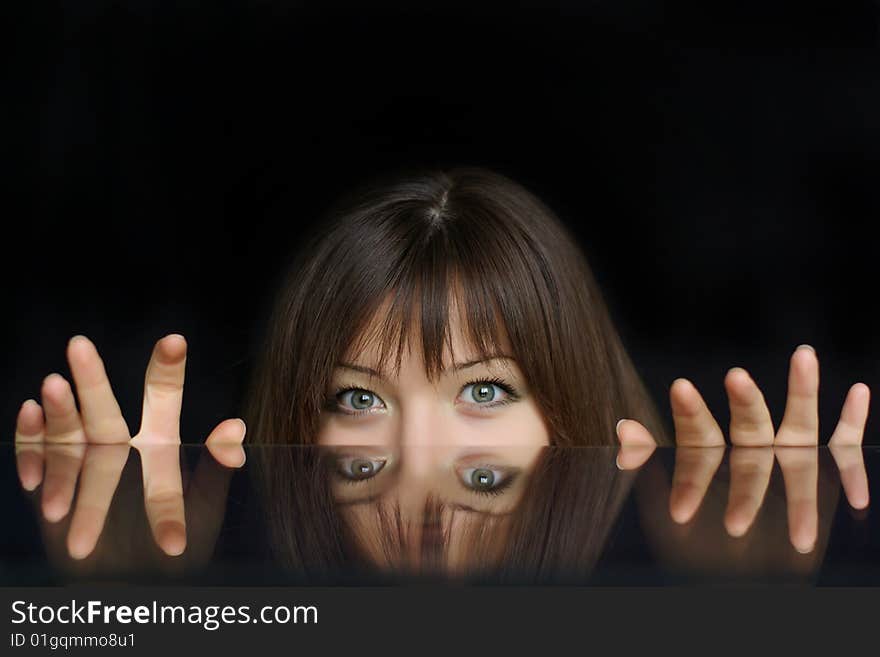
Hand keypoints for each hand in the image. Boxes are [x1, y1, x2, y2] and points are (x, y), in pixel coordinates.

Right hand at [14, 334, 246, 558]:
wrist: (141, 590)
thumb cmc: (183, 547)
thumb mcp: (207, 507)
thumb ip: (217, 467)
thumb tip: (235, 428)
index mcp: (159, 446)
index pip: (162, 401)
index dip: (167, 371)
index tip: (174, 341)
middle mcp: (119, 450)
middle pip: (104, 412)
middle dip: (93, 381)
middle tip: (80, 345)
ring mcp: (84, 471)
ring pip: (68, 435)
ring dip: (58, 414)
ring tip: (50, 388)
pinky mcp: (53, 494)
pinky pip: (38, 464)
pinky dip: (30, 448)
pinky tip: (28, 419)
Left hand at [613, 345, 870, 551]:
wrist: (729, 571)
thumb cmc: (689, 540)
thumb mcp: (658, 507)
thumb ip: (644, 463)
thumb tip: (628, 431)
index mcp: (707, 458)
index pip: (697, 433)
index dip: (690, 416)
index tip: (682, 391)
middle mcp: (747, 454)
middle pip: (749, 425)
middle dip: (744, 403)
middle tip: (736, 375)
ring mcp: (784, 459)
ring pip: (797, 424)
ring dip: (803, 391)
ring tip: (804, 354)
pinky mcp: (818, 470)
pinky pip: (839, 445)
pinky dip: (850, 422)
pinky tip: (860, 392)